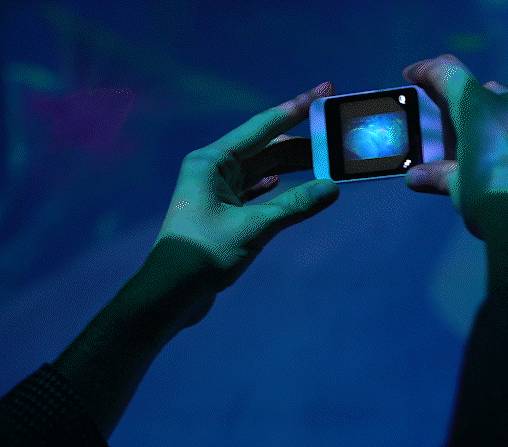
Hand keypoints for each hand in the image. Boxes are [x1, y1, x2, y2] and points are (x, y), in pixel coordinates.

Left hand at [153, 82, 339, 326]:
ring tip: (324, 161)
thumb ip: (294, 206)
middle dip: (301, 143)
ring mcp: (216, 190)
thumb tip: (331, 188)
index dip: (296, 109)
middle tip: (335, 136)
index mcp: (212, 161)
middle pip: (266, 147)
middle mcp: (213, 169)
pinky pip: (254, 189)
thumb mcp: (254, 228)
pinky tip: (288, 182)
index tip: (324, 92)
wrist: (172, 292)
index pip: (263, 126)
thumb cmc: (205, 254)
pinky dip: (274, 186)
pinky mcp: (222, 211)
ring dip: (292, 167)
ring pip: (262, 169)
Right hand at [403, 54, 507, 240]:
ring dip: (503, 126)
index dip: (428, 71)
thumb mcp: (459, 189)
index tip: (415, 75)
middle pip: (487, 93)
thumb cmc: (492, 203)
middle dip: (471, 106)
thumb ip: (439, 176)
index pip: (448, 73)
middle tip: (460, 131)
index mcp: (480, 110)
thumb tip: (417, 177)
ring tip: (492, 154)